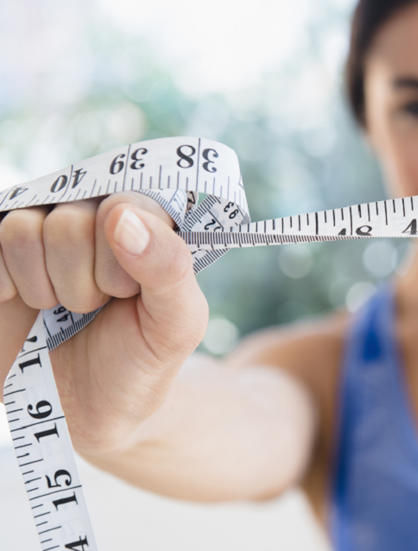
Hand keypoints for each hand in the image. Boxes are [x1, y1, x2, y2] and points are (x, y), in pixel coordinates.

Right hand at [0, 192, 207, 453]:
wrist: (85, 410)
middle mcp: (94, 215)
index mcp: (148, 221)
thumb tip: (119, 215)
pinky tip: (27, 303)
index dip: (124, 256)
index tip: (130, 291)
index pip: (125, 203)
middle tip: (96, 306)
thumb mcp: (177, 324)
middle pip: (71, 219)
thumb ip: (170, 267)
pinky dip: (10, 285)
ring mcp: (43, 230)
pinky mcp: (2, 252)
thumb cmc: (141, 360)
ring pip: (25, 228)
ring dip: (46, 286)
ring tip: (64, 308)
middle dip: (84, 281)